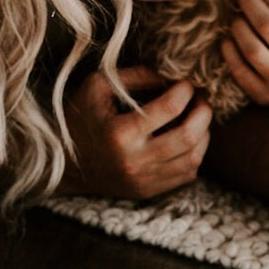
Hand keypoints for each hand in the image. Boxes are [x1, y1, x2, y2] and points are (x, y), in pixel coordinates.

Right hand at [60, 66, 210, 199]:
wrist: (64, 165)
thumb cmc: (80, 117)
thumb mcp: (98, 86)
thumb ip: (135, 76)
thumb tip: (170, 78)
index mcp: (121, 133)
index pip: (170, 108)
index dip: (186, 91)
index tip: (187, 82)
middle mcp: (134, 161)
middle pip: (188, 137)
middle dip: (204, 112)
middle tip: (202, 98)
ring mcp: (143, 181)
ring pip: (193, 159)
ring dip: (204, 134)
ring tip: (199, 117)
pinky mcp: (148, 191)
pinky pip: (186, 175)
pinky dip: (195, 154)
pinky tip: (188, 138)